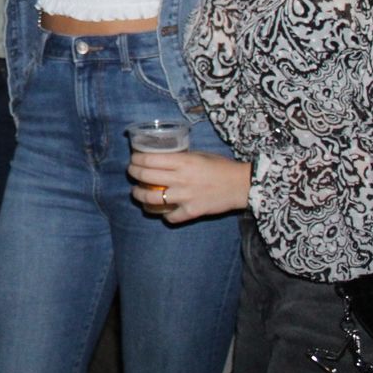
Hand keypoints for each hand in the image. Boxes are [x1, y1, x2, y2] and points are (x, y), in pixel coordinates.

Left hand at [127, 151, 250, 224]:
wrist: (241, 185)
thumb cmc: (220, 166)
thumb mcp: (199, 155)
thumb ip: (180, 158)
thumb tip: (160, 158)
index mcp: (182, 161)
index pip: (149, 160)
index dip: (136, 160)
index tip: (133, 160)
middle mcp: (180, 179)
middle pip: (145, 177)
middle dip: (133, 174)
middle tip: (132, 173)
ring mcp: (185, 197)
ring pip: (151, 199)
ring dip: (139, 196)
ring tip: (137, 194)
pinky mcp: (191, 211)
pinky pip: (170, 217)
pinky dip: (164, 215)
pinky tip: (162, 211)